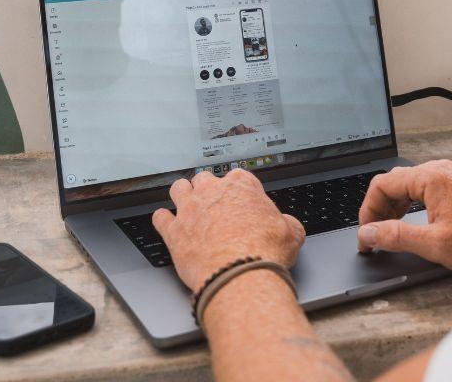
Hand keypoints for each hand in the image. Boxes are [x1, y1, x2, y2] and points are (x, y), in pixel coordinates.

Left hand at [152, 169, 306, 290]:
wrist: (239, 275)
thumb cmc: (264, 253)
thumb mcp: (291, 234)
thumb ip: (286, 223)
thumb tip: (288, 226)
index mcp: (242, 186)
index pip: (238, 176)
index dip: (239, 190)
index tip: (240, 201)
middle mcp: (213, 192)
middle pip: (204, 178)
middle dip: (208, 189)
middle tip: (213, 204)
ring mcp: (190, 209)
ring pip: (178, 188)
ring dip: (183, 195)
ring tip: (187, 206)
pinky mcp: (173, 231)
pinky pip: (160, 217)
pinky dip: (163, 220)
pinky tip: (167, 224)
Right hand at [357, 160, 451, 273]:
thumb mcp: (434, 243)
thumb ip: (396, 236)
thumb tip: (369, 233)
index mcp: (431, 178)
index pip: (382, 184)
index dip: (367, 211)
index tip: (366, 234)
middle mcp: (437, 171)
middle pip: (391, 183)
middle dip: (377, 210)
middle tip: (373, 237)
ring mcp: (446, 177)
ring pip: (404, 186)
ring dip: (391, 208)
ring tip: (387, 233)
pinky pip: (419, 190)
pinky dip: (406, 206)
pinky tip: (405, 223)